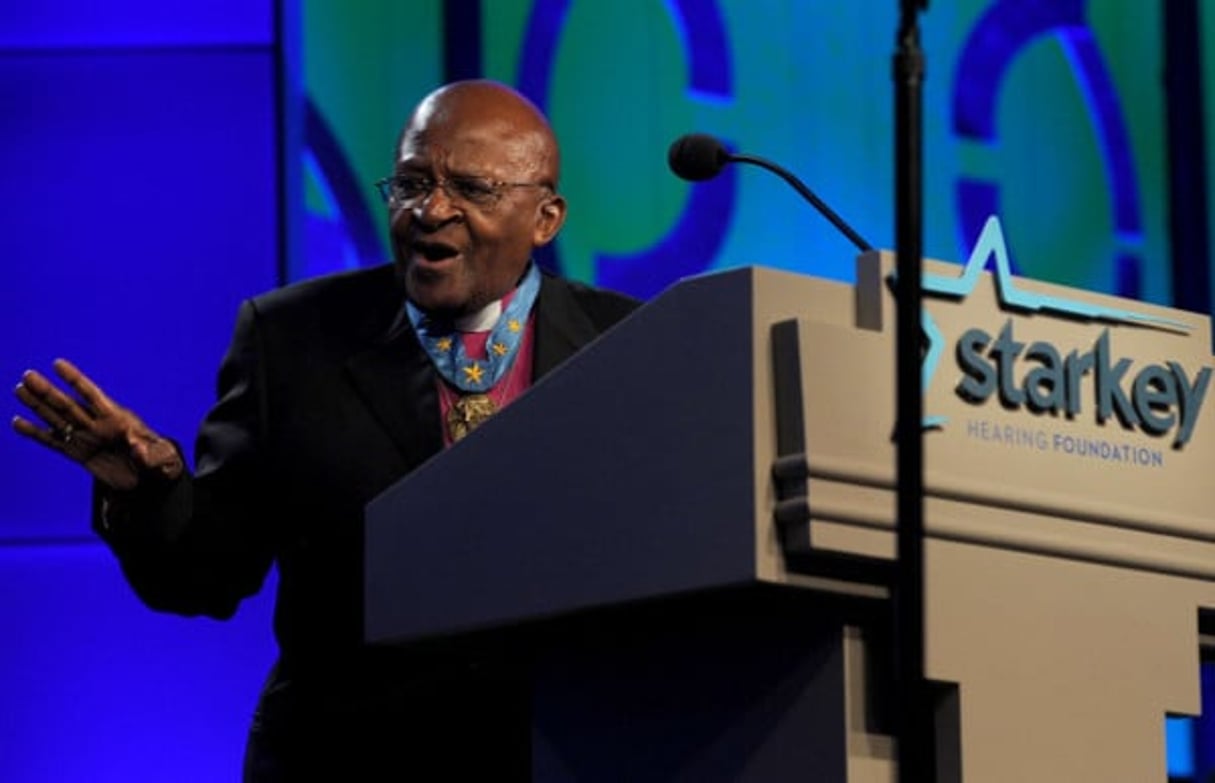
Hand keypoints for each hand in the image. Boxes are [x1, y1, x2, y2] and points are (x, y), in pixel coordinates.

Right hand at [12, 358, 182, 490]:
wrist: (151, 480)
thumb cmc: (161, 464)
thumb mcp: (163, 460)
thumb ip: (150, 454)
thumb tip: (138, 449)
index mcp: (118, 420)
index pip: (92, 396)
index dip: (75, 380)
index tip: (58, 364)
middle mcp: (98, 425)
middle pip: (68, 405)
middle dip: (48, 391)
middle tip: (28, 375)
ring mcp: (86, 438)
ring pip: (56, 418)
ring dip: (37, 405)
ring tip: (19, 390)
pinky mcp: (78, 454)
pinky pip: (52, 442)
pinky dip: (35, 433)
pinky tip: (18, 423)